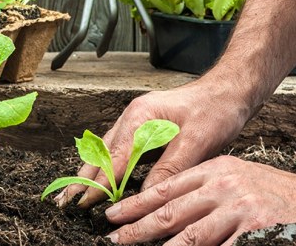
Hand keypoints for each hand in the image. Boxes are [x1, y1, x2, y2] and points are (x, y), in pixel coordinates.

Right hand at [54, 78, 250, 207]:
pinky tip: (100, 180)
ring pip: (105, 151)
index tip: (84, 204)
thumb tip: (146, 196)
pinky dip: (106, 167)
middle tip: (65, 203)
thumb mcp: (196, 141)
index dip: (99, 184)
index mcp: (141, 116)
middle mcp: (133, 117)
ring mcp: (137, 122)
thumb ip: (169, 168)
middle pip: (101, 153)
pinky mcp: (144, 128)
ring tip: (73, 195)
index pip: (114, 158)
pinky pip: (118, 150)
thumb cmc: (216, 109)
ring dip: (90, 174)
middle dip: (82, 179)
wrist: (230, 90)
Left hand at [103, 155, 295, 244]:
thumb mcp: (238, 179)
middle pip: (171, 213)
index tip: (113, 216)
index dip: (137, 204)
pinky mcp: (255, 231)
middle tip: (112, 240)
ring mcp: (240, 210)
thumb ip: (206, 192)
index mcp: (216, 171)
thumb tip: (170, 212)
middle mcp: (224, 187)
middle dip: (137, 229)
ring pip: (189, 237)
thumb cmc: (279, 196)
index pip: (167, 187)